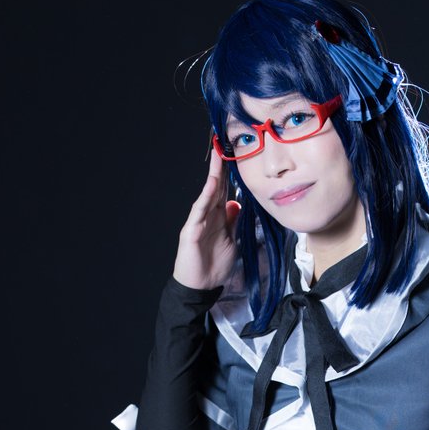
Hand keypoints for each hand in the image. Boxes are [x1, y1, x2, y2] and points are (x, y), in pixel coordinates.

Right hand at [172, 148, 240, 290]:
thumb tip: (237, 203)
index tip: (236, 153)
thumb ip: (233, 222)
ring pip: (207, 193)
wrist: (200, 287)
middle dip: (221, 165)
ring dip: (213, 174)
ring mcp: (198, 221)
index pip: (225, 190)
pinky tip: (212, 184)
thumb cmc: (214, 265)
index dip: (230, 173)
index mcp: (219, 216)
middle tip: (225, 142)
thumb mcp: (231, 240)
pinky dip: (206, 197)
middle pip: (216, 186)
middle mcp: (208, 215)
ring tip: (219, 155)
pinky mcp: (191, 231)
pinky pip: (199, 211)